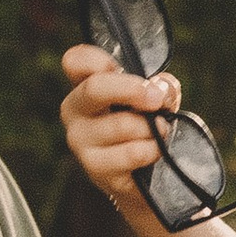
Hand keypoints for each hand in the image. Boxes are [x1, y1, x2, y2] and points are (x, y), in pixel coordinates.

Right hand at [60, 39, 180, 206]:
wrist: (143, 176)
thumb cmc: (144, 126)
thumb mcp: (155, 98)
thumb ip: (161, 87)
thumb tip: (160, 90)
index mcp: (85, 85)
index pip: (75, 61)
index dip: (98, 59)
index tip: (124, 68)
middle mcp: (75, 110)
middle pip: (95, 88)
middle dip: (132, 90)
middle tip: (157, 99)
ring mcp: (80, 140)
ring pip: (122, 124)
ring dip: (152, 128)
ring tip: (160, 131)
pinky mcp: (94, 168)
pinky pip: (132, 152)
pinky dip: (152, 150)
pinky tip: (154, 151)